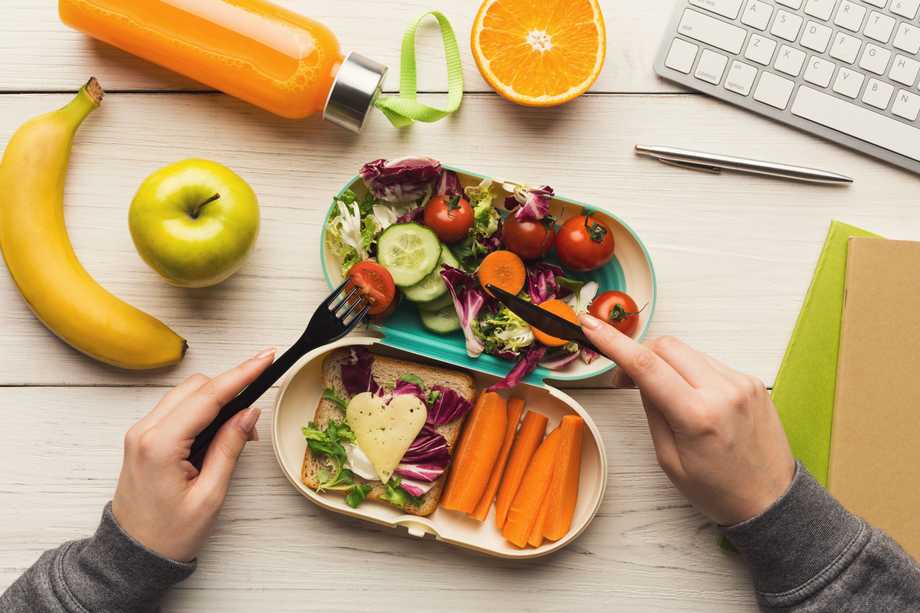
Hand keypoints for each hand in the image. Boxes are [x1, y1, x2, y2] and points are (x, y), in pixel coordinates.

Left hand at [112, 349, 274, 561]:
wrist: (133, 555)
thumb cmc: (169, 533)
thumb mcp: (210, 494)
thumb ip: (229, 447)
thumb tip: (248, 412)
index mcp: (160, 445)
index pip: (209, 396)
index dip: (242, 373)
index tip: (266, 357)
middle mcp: (144, 431)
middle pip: (196, 386)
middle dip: (231, 388)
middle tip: (256, 414)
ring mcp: (140, 432)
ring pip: (186, 393)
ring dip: (216, 399)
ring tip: (239, 430)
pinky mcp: (143, 437)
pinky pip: (176, 408)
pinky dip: (202, 410)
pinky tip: (218, 431)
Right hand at [579, 314, 793, 525]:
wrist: (772, 501)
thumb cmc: (718, 490)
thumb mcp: (669, 460)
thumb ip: (653, 412)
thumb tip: (640, 377)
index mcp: (697, 416)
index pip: (646, 365)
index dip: (612, 341)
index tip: (590, 325)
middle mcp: (723, 391)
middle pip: (667, 346)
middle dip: (640, 353)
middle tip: (625, 379)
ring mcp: (742, 383)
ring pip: (688, 352)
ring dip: (666, 364)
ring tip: (664, 394)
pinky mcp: (752, 382)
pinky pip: (709, 363)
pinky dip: (691, 372)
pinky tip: (692, 399)